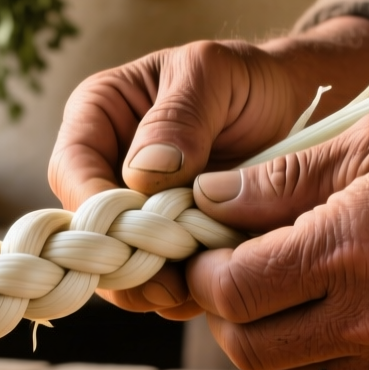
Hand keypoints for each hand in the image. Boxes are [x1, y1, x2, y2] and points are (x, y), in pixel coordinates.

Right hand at [48, 17, 368, 317]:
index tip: (129, 236)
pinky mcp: (168, 248)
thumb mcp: (214, 76)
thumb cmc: (249, 82)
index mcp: (98, 116)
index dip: (92, 209)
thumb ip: (178, 117)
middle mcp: (106, 170)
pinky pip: (159, 282)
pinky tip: (215, 287)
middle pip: (89, 230)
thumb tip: (144, 172)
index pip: (70, 169)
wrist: (298, 112)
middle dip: (124, 262)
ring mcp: (136, 216)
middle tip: (166, 283)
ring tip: (196, 288)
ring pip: (120, 267)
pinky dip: (184, 293)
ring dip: (154, 286)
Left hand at [185, 111, 368, 369]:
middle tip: (243, 275)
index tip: (209, 250)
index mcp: (346, 252)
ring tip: (300, 292)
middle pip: (247, 351)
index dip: (203, 273)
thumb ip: (285, 177)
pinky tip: (361, 308)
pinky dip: (336, 356)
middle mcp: (368, 321)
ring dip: (278, 342)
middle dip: (229, 315)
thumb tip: (208, 198)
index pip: (229, 292)